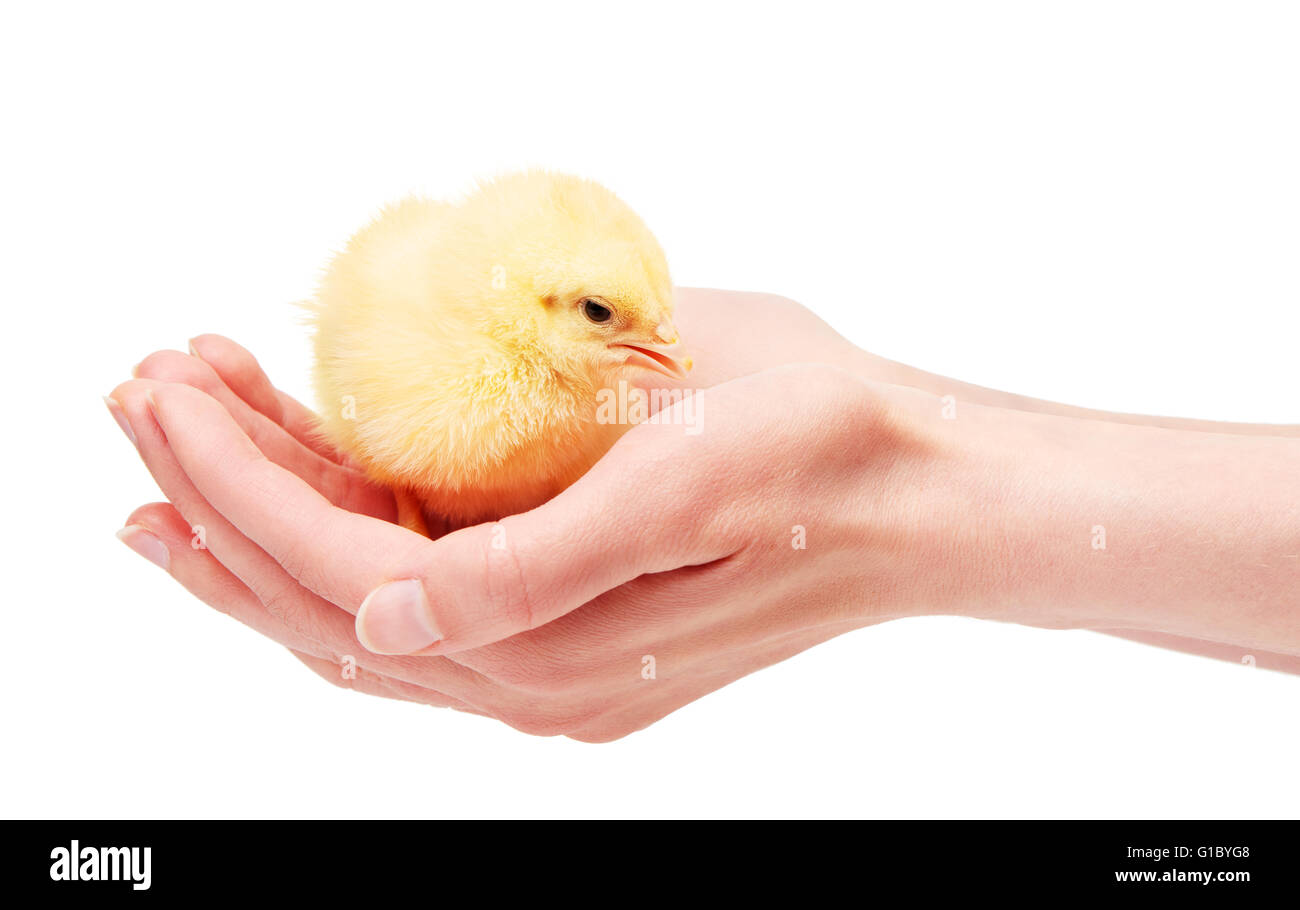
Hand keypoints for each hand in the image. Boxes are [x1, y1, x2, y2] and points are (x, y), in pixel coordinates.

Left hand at [109, 328, 950, 740]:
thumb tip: (391, 622)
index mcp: (557, 643)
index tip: (168, 392)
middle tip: (142, 402)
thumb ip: (536, 569)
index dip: (238, 487)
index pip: (342, 572)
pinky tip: (298, 487)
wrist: (915, 490)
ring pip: (358, 605)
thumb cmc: (821, 454)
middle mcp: (534, 676)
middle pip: (325, 601)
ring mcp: (548, 660)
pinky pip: (415, 598)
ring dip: (260, 524)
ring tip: (182, 444)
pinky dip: (337, 540)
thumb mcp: (685, 485)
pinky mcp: (568, 626)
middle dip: (218, 502)